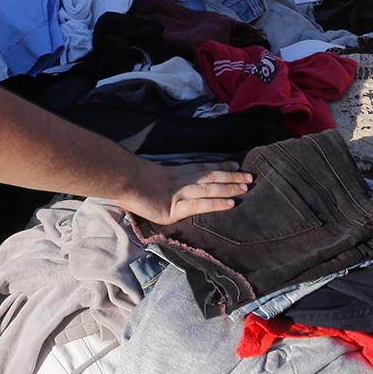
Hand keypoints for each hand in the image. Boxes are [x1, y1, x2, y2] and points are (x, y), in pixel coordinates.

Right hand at [121, 163, 252, 224]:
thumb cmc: (129, 180)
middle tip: (250, 176)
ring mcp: (179, 194)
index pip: (202, 168)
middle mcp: (182, 180)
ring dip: (229, 187)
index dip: (220, 167)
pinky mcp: (175, 208)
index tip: (234, 165)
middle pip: (211, 176)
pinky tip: (231, 203)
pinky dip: (217, 204)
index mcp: (175, 173)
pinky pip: (200, 205)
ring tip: (246, 187)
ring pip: (210, 188)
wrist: (122, 181)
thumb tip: (164, 185)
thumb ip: (158, 182)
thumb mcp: (147, 178)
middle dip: (232, 177)